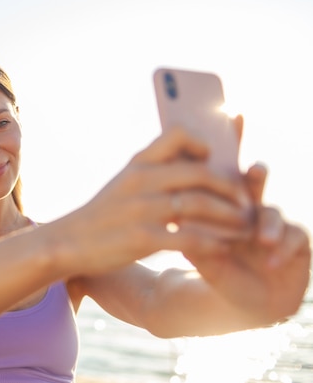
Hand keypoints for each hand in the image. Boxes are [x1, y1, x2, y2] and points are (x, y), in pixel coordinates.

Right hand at [63, 127, 252, 275]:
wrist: (69, 242)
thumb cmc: (104, 214)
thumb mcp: (123, 184)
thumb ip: (154, 173)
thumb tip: (197, 169)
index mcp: (137, 164)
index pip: (176, 134)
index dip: (201, 142)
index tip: (212, 158)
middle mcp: (140, 180)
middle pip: (199, 172)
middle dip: (229, 187)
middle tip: (245, 201)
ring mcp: (140, 209)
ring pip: (199, 204)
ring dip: (229, 216)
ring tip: (243, 226)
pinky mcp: (140, 238)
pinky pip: (188, 238)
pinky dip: (212, 243)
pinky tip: (223, 248)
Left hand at [183, 163, 310, 323]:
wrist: (247, 306)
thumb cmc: (222, 278)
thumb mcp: (207, 263)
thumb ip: (197, 244)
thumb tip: (179, 223)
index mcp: (227, 212)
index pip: (226, 190)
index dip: (224, 180)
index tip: (216, 173)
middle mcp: (252, 214)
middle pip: (255, 186)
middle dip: (256, 176)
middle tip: (256, 169)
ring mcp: (275, 226)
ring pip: (274, 214)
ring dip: (269, 224)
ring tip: (263, 239)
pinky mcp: (297, 243)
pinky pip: (296, 236)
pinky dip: (284, 247)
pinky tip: (272, 261)